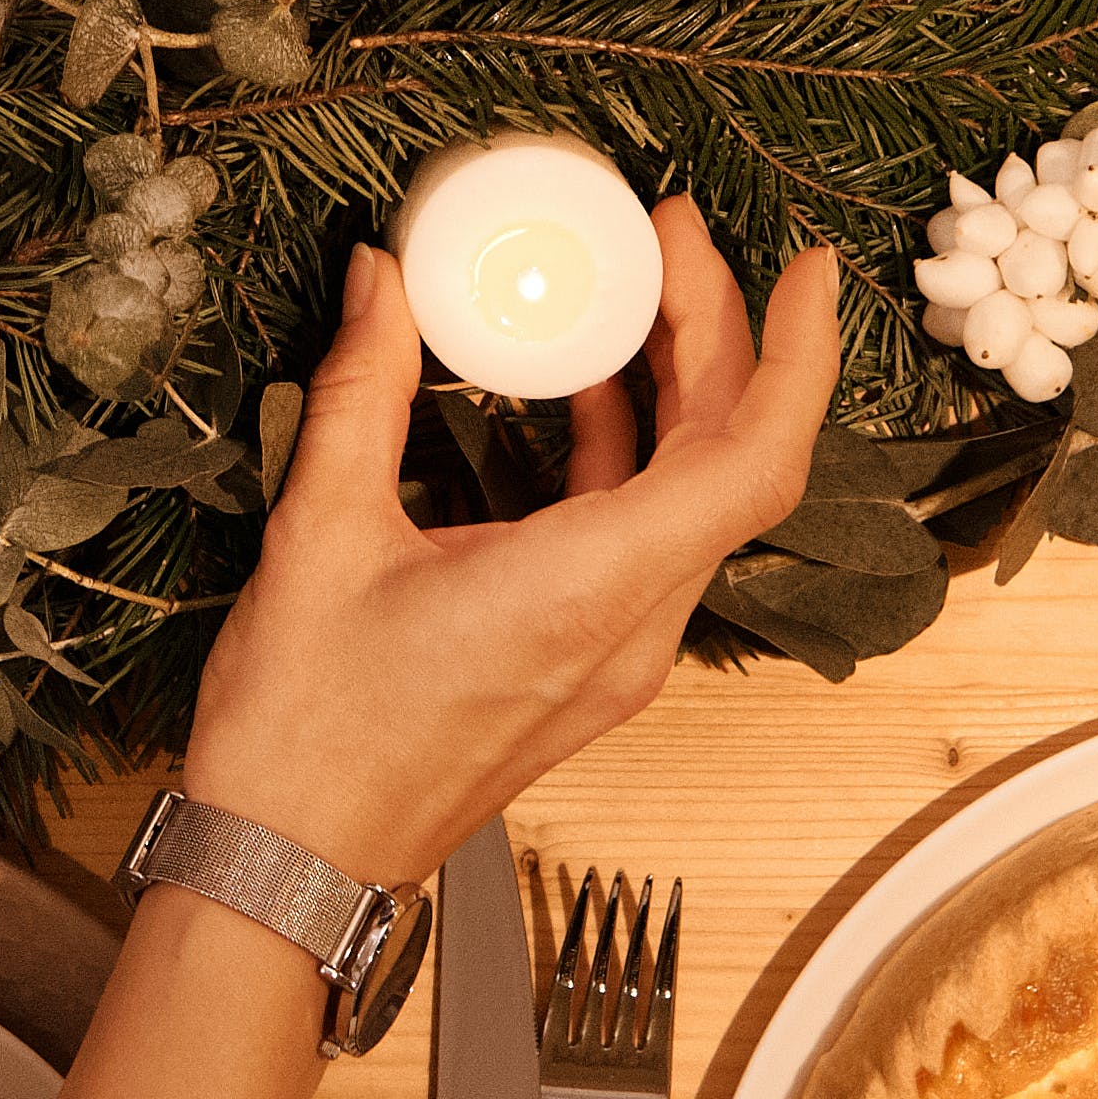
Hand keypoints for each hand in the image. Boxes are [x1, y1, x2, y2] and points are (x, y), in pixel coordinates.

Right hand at [174, 209, 844, 887]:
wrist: (290, 866)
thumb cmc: (307, 734)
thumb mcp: (321, 532)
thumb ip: (363, 389)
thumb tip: (381, 279)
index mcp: (586, 591)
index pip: (752, 460)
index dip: (798, 354)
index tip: (807, 267)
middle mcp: (629, 629)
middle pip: (732, 461)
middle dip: (719, 333)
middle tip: (672, 232)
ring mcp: (615, 656)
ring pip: (696, 500)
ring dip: (682, 389)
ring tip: (635, 289)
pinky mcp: (586, 665)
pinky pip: (648, 537)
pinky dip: (635, 449)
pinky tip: (584, 386)